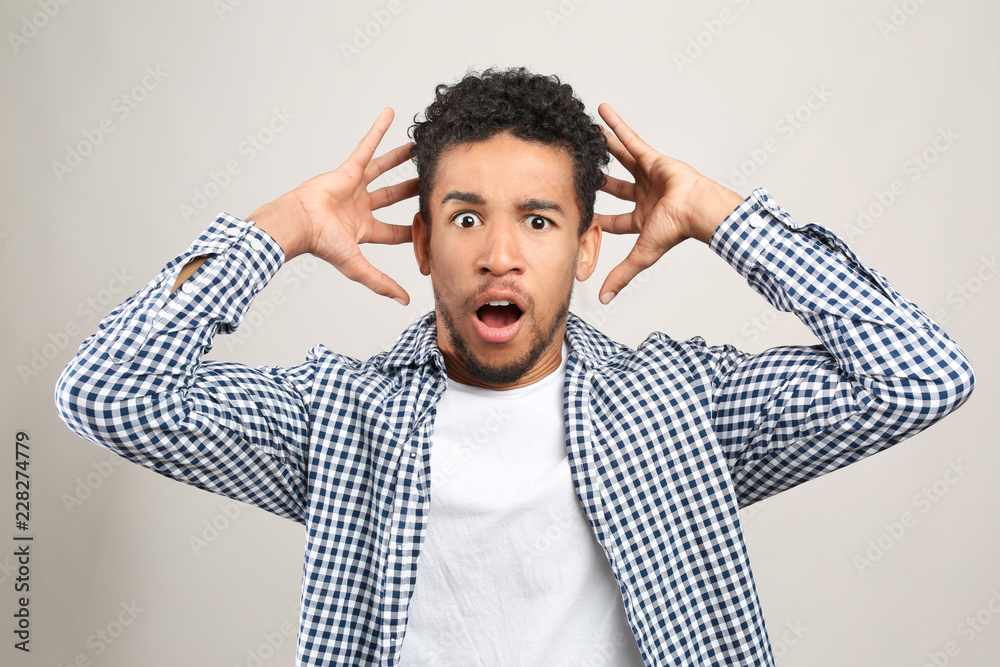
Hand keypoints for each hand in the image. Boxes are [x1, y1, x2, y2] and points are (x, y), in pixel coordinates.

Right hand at [250, 107, 417, 304]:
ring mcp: (353, 187)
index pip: (395, 230)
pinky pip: (366, 145)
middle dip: (410, 190)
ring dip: (399, 158)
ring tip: (417, 147)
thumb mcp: (357, 267)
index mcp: (362, 230)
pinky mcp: (347, 169)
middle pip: (392, 197)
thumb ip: (381, 283)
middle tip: (429, 180)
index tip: (430, 223)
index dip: (412, 229)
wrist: (298, 224)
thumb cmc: (321, 245)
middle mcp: (359, 207)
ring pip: (382, 169)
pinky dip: (377, 130)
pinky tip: (391, 115)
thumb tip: (405, 301)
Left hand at [595, 103, 742, 303]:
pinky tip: (601, 112)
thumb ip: (622, 275)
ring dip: (606, 148)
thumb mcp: (642, 255)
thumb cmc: (676, 231)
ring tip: (588, 136)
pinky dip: (616, 126)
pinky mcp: (652, 158)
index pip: (615, 220)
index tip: (582, 215)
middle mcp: (646, 197)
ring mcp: (649, 177)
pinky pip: (630, 138)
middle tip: (581, 173)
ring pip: (621, 160)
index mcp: (644, 219)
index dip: (598, 219)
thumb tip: (604, 300)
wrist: (698, 210)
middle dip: (600, 182)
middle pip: (616, 188)